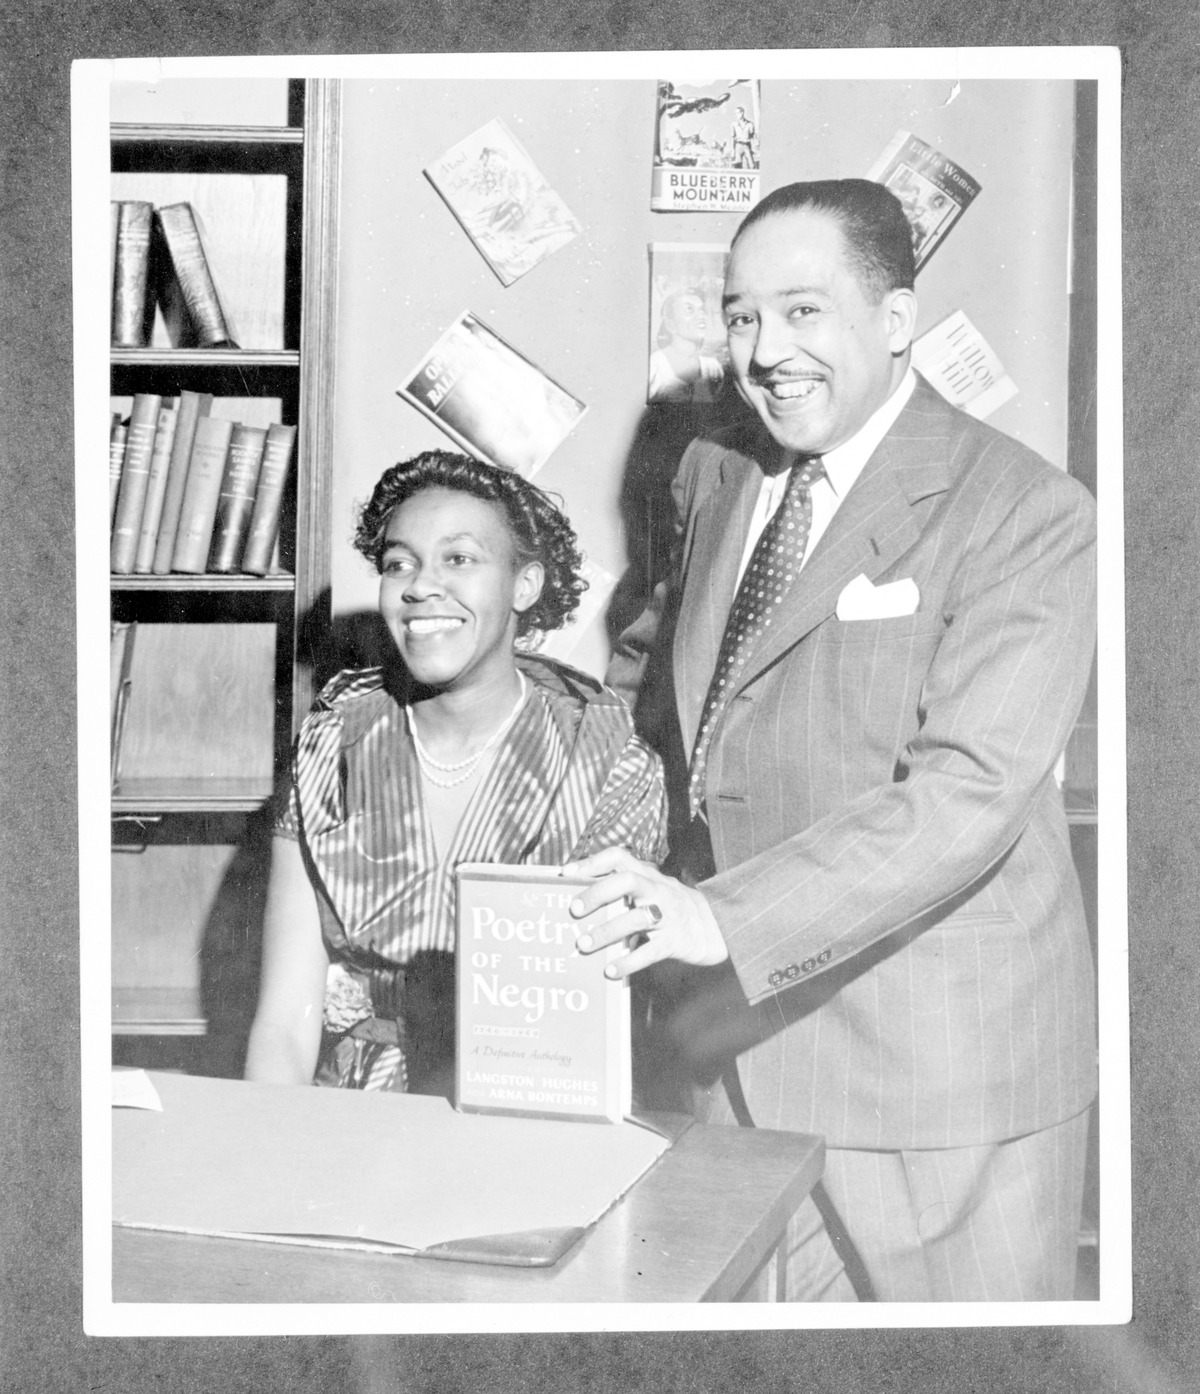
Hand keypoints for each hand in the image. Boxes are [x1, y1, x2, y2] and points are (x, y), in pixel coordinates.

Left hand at [562, 847, 727, 979]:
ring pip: (635, 918)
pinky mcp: (675, 941)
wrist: (718, 926)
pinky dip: (628, 961)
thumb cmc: (673, 908)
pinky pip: (650, 951)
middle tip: (575, 910)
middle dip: (598, 893)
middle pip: (627, 881)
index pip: (620, 857)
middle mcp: (658, 890)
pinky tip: (611, 970)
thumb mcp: (653, 890)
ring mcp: (668, 915)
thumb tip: (581, 897)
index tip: (567, 873)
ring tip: (584, 944)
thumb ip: (625, 890)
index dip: (593, 862)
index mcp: (649, 876)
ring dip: (606, 932)